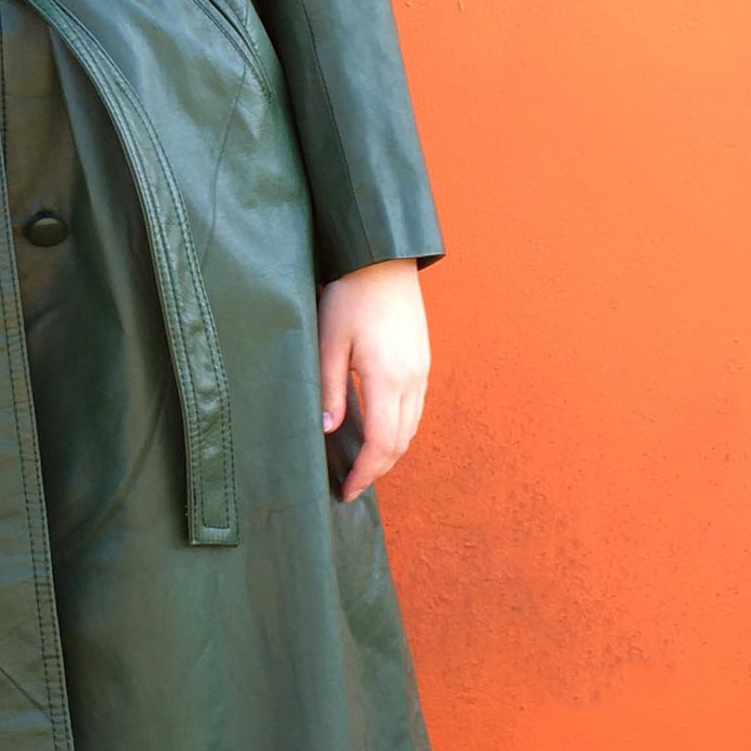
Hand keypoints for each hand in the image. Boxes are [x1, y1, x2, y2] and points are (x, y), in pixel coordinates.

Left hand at [316, 260, 430, 502]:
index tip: (347, 490)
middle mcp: (412, 380)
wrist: (383, 259)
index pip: (383, 443)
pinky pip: (414, 409)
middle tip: (350, 485)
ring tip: (361, 464)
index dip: (365, 473)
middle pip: (400, 442)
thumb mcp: (330, 341)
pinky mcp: (422, 362)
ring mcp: (421, 371)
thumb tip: (328, 430)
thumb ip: (331, 389)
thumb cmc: (350, 296)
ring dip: (389, 452)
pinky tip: (377, 432)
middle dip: (377, 469)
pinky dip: (398, 430)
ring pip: (411, 428)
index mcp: (387, 377)